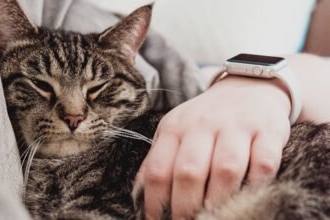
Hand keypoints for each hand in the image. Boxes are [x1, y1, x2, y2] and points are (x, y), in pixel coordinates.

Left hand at [134, 76, 291, 218]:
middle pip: (189, 172)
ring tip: (215, 217)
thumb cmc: (206, 118)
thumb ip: (159, 158)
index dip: (155, 202)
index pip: (158, 169)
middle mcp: (203, 124)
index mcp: (175, 127)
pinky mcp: (267, 131)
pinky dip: (256, 185)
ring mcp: (236, 126)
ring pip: (225, 169)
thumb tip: (140, 194)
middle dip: (185, 207)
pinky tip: (248, 196)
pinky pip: (263, 163)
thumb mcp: (176, 130)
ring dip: (220, 201)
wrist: (247, 87)